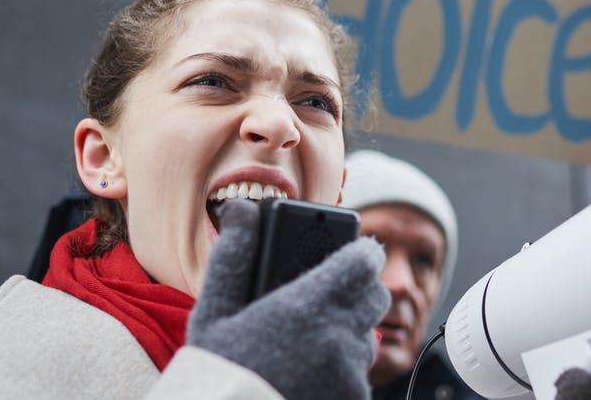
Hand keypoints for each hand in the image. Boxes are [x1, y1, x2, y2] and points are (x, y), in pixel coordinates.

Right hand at [187, 199, 389, 398]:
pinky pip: (360, 374)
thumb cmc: (218, 370)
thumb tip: (240, 209)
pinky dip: (344, 370)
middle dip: (361, 290)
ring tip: (315, 340)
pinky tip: (312, 372)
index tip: (357, 251)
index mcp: (306, 305)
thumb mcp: (214, 309)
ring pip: (368, 336)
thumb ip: (233, 254)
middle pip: (375, 297)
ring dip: (351, 332)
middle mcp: (337, 336)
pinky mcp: (352, 398)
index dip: (363, 252)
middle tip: (335, 293)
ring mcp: (348, 371)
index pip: (363, 261)